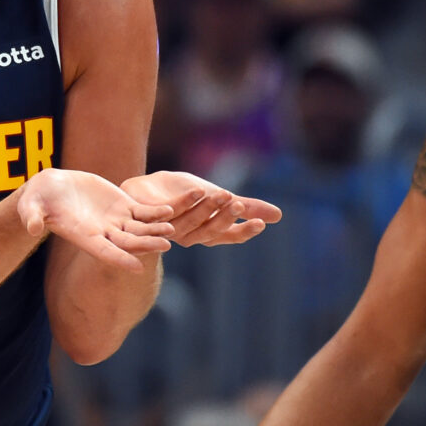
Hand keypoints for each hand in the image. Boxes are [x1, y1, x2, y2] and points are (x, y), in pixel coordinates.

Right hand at [19, 169, 173, 271]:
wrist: (51, 188)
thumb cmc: (38, 199)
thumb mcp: (31, 206)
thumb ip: (32, 217)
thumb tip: (30, 228)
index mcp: (84, 236)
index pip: (104, 252)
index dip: (120, 259)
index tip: (137, 268)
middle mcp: (103, 232)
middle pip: (128, 242)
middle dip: (146, 244)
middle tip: (165, 246)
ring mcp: (114, 220)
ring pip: (140, 228)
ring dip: (155, 230)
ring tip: (172, 229)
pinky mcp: (121, 205)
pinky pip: (143, 211)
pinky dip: (155, 211)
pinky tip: (170, 210)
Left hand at [120, 171, 280, 247]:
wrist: (147, 188)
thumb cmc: (184, 196)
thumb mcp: (217, 198)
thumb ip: (245, 206)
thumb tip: (279, 216)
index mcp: (206, 233)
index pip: (229, 236)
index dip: (244, 231)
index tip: (260, 223)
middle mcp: (188, 235)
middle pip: (210, 230)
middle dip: (226, 218)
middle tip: (239, 204)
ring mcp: (168, 229)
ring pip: (191, 221)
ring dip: (207, 208)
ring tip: (223, 193)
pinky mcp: (150, 216)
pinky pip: (169, 211)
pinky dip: (183, 202)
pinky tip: (197, 191)